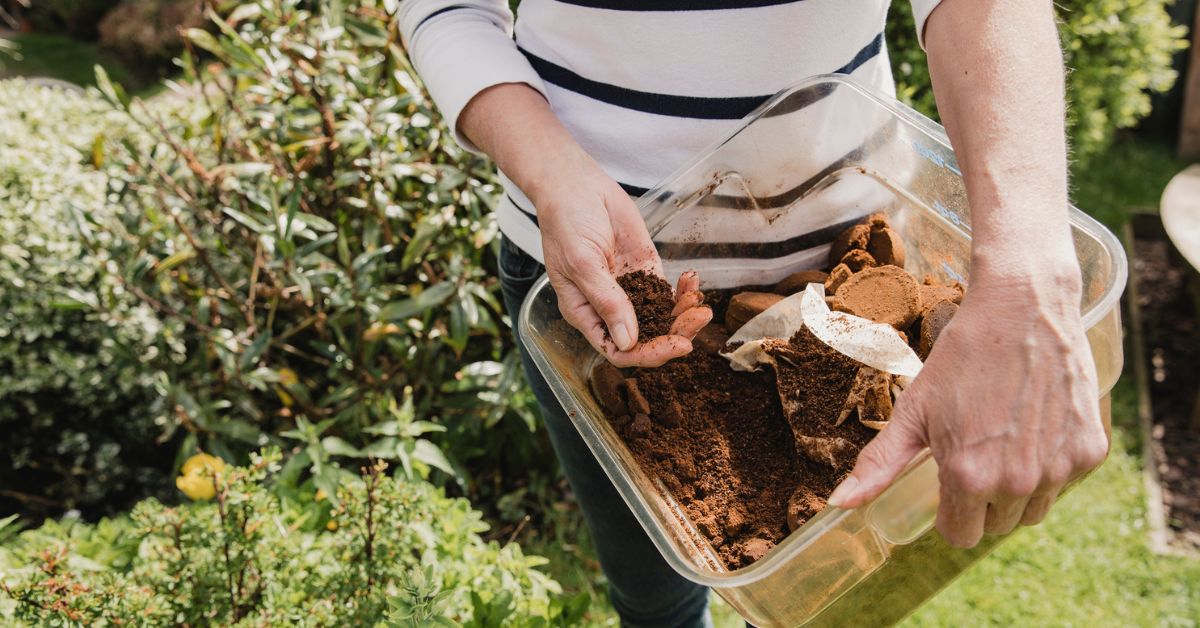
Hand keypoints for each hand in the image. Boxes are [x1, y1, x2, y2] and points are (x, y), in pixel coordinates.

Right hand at [537, 159, 710, 367]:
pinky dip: (684, 291)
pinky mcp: (645, 270)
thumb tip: (627, 341)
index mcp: (585, 313)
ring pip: (661, 317)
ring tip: (700, 302)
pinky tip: (693, 281)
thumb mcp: (582, 263)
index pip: (618, 350)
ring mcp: (629, 290)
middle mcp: (608, 307)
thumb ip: (606, 301)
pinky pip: (667, 291)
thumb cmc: (566, 223)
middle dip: (675, 333)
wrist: (576, 185)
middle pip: (646, 338)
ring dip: (683, 314)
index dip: (648, 354)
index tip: (676, 345)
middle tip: (698, 319)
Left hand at [826, 271, 1108, 546]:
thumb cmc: (962, 357)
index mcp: (968, 478)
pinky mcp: (1090, 452)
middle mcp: (1017, 483)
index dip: (950, 511)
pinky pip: (1065, 482)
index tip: (948, 479)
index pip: (959, 535)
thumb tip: (838, 505)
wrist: (1023, 309)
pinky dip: (1051, 465)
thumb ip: (879, 464)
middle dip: (982, 499)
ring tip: (1004, 439)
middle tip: (976, 449)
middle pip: (996, 525)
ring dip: (1018, 489)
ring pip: (1033, 510)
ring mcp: (1059, 469)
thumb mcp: (913, 410)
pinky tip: (1035, 426)